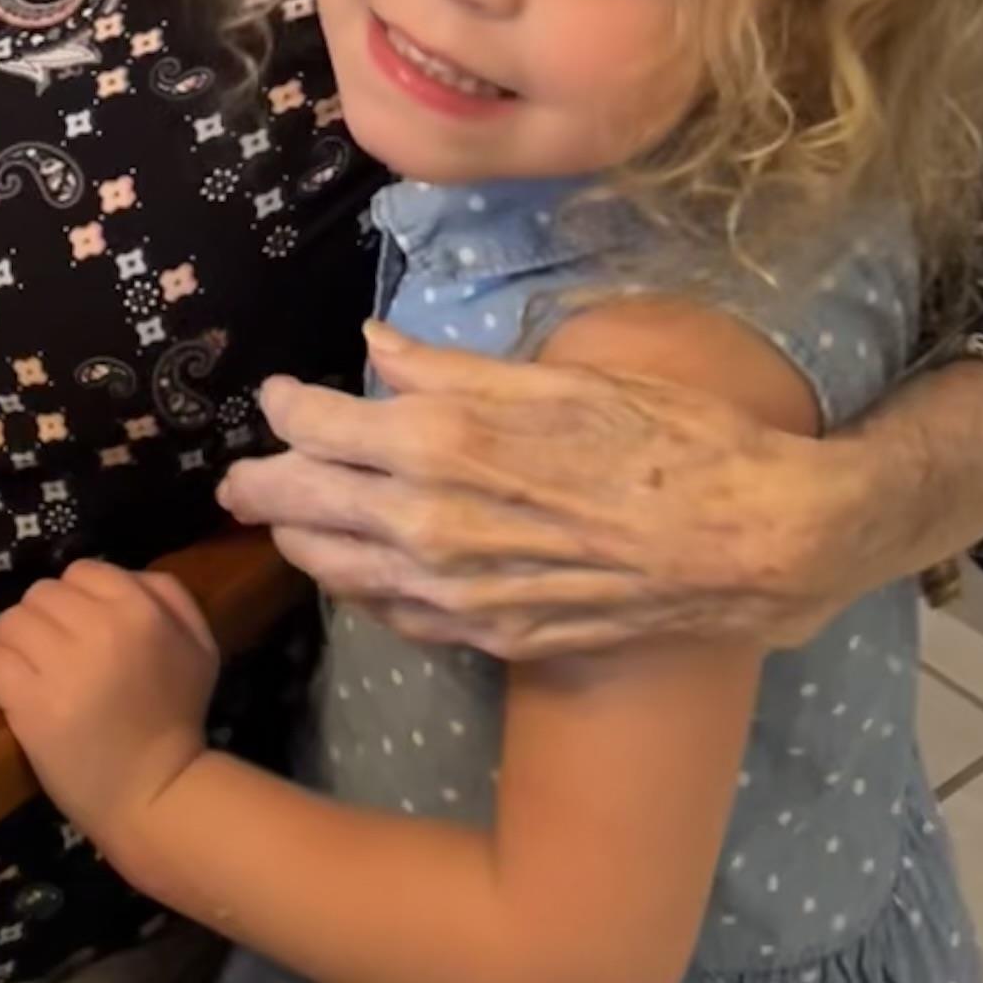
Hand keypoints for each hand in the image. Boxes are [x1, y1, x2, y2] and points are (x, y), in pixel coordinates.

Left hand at [0, 561, 219, 848]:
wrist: (157, 793)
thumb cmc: (176, 718)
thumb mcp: (199, 646)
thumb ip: (168, 596)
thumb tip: (121, 575)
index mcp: (141, 611)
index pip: (82, 571)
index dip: (76, 598)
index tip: (79, 628)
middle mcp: (100, 630)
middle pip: (40, 594)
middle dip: (42, 620)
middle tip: (52, 652)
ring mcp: (62, 668)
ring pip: (8, 622)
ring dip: (12, 643)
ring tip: (27, 669)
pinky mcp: (30, 704)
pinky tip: (6, 685)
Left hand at [224, 319, 860, 658]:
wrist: (744, 541)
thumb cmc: (663, 438)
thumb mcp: (554, 377)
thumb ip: (450, 368)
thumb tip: (375, 347)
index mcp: (442, 440)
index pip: (317, 425)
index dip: (286, 408)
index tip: (279, 397)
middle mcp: (431, 522)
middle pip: (304, 505)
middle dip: (262, 486)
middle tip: (238, 480)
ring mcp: (456, 591)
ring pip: (338, 570)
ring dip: (303, 542)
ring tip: (284, 526)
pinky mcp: (490, 634)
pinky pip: (396, 615)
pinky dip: (362, 589)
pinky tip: (359, 575)